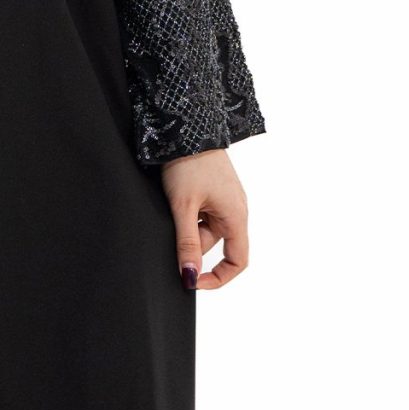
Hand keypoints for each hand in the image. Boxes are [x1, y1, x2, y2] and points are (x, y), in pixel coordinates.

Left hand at [159, 147, 248, 290]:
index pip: (238, 261)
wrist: (188, 127)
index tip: (193, 282)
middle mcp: (236, 210)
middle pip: (215, 244)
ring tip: (172, 205)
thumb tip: (189, 276)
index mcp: (236, 216)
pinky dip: (188, 215)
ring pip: (205, 229)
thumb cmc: (188, 164)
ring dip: (187, 227)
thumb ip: (186, 244)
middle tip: (170, 227)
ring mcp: (225, 200)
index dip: (218, 277)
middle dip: (191, 244)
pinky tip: (176, 200)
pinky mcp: (214, 192)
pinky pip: (202, 215)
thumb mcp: (183, 207)